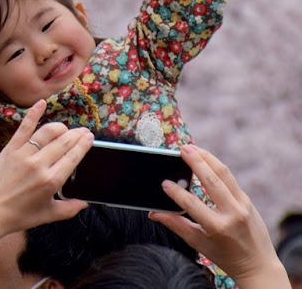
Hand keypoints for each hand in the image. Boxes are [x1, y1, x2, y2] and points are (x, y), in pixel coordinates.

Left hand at [0, 99, 93, 235]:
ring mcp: (25, 154)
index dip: (83, 145)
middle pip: (64, 142)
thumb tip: (85, 202)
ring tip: (66, 128)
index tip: (89, 138)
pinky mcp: (11, 148)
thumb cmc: (19, 215)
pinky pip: (25, 127)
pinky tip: (41, 103)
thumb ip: (69, 209)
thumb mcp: (47, 215)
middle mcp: (40, 165)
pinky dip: (34, 113)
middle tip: (83, 131)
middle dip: (76, 135)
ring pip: (48, 133)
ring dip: (60, 127)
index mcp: (52, 181)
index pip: (73, 157)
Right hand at [149, 145, 288, 288]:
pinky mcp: (247, 199)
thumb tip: (154, 213)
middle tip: (182, 148)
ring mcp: (243, 204)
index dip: (176, 193)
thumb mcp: (199, 243)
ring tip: (193, 148)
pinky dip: (216, 166)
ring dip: (207, 158)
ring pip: (224, 173)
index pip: (192, 204)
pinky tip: (205, 160)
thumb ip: (176, 225)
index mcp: (218, 227)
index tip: (164, 183)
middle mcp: (232, 213)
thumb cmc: (226, 256)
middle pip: (211, 180)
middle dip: (196, 162)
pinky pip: (229, 178)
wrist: (259, 265)